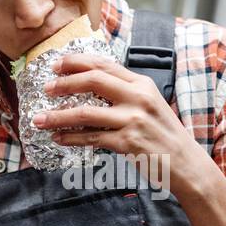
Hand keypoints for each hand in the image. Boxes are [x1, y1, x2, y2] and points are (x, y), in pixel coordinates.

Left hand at [34, 53, 198, 178]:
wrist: (187, 163)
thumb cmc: (165, 135)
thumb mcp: (150, 105)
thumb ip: (125, 93)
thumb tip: (92, 85)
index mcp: (141, 84)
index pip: (104, 64)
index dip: (76, 62)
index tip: (56, 65)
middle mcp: (138, 97)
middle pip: (92, 80)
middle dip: (63, 83)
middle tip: (45, 88)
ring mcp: (133, 120)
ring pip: (85, 112)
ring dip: (57, 116)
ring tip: (39, 119)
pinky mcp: (128, 142)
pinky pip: (91, 138)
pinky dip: (71, 138)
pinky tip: (58, 138)